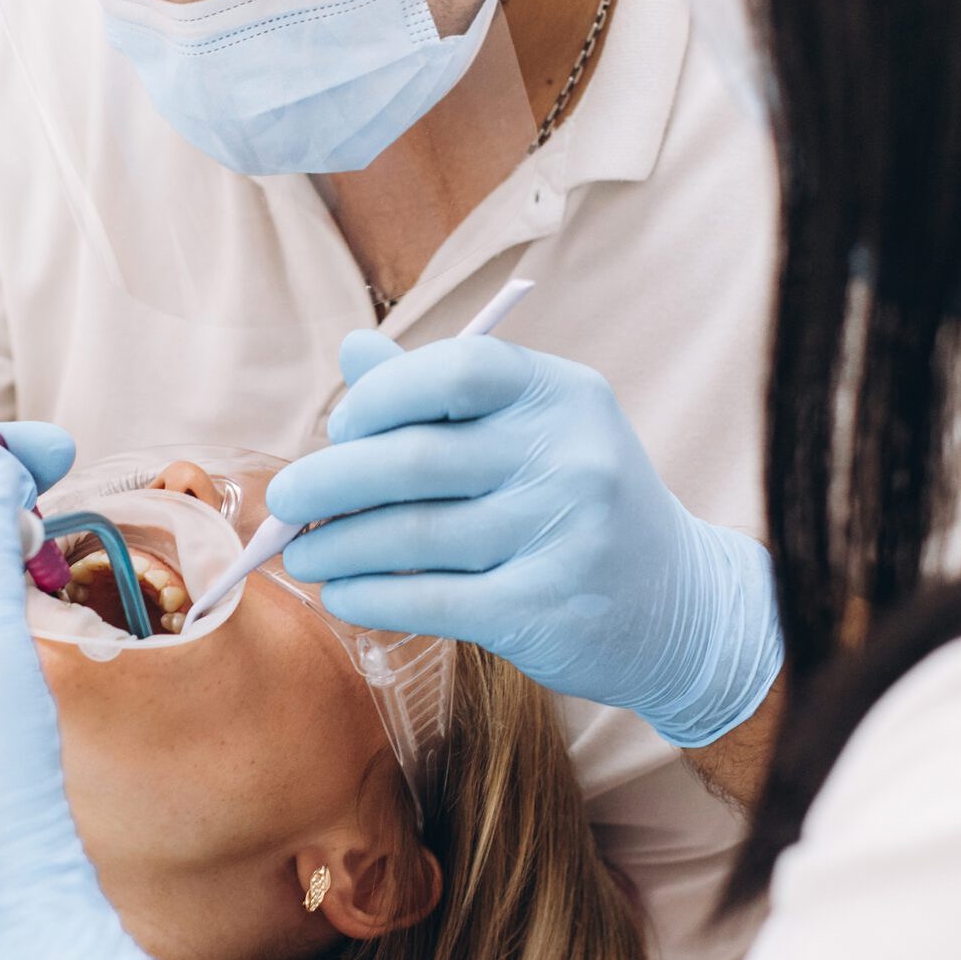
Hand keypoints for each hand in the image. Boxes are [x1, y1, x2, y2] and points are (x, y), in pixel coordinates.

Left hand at [267, 332, 783, 747]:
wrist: (676, 607)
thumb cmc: (577, 504)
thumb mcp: (531, 432)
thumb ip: (441, 393)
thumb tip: (352, 350)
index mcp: (560, 395)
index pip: (455, 370)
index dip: (380, 395)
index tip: (339, 428)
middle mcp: (569, 457)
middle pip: (415, 460)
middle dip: (328, 482)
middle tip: (284, 501)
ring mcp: (561, 535)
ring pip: (411, 535)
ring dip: (336, 547)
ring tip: (302, 556)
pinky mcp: (543, 609)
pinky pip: (428, 599)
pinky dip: (370, 597)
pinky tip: (342, 595)